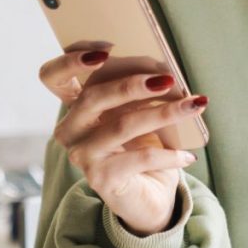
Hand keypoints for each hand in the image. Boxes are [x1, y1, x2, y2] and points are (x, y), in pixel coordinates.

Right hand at [39, 48, 207, 235]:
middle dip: (134, 83)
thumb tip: (166, 72)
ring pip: (122, 125)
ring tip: (194, 105)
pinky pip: (140, 158)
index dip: (71, 60)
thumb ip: (140, 92)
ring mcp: (82, 155)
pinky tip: (188, 155)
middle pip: (93, 96)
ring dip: (164, 113)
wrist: (149, 197)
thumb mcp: (140, 114)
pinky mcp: (100, 178)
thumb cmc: (144, 148)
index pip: (52, 77)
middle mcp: (70, 130)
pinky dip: (169, 154)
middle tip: (168, 78)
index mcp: (76, 108)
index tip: (105, 49)